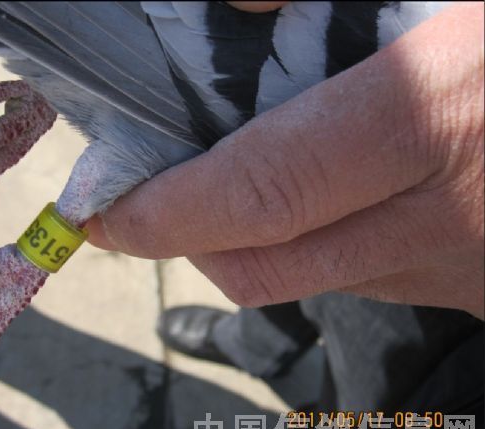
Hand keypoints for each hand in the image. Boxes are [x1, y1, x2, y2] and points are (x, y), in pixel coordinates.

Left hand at [86, 3, 483, 318]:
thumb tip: (240, 3)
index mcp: (435, 115)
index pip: (259, 193)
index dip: (167, 213)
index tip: (103, 215)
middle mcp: (447, 216)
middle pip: (265, 266)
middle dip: (187, 244)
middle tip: (144, 206)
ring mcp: (469, 266)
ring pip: (314, 278)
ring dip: (252, 243)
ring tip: (228, 189)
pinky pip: (373, 277)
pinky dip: (325, 244)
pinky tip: (333, 196)